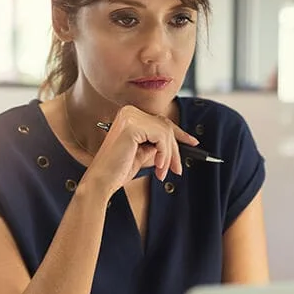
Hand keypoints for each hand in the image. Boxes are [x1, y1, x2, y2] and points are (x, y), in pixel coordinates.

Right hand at [82, 105, 198, 196]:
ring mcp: (130, 117)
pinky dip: (164, 154)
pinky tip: (158, 167)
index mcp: (129, 115)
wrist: (101, 181)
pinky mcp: (132, 126)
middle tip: (177, 169)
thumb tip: (175, 144)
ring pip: (165, 132)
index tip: (193, 142)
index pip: (160, 121)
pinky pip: (161, 137)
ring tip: (162, 172)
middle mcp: (128, 112)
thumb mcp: (142, 153)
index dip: (179, 133)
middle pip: (165, 126)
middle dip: (174, 149)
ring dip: (169, 155)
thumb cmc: (117, 170)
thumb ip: (156, 144)